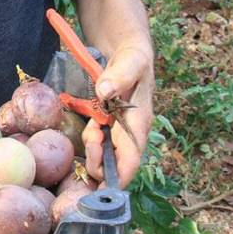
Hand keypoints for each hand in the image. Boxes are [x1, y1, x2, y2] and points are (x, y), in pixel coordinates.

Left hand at [81, 45, 153, 186]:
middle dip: (97, 160)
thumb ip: (119, 75)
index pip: (131, 162)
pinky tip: (92, 124)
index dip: (116, 178)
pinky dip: (92, 140)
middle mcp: (132, 135)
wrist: (129, 51)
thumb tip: (104, 91)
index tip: (98, 182)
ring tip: (93, 124)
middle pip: (115, 167)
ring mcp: (121, 133)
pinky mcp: (111, 128)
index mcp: (140, 125)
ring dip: (93, 149)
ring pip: (105, 158)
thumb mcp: (130, 60)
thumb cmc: (134, 58)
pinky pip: (99, 145)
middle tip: (92, 131)